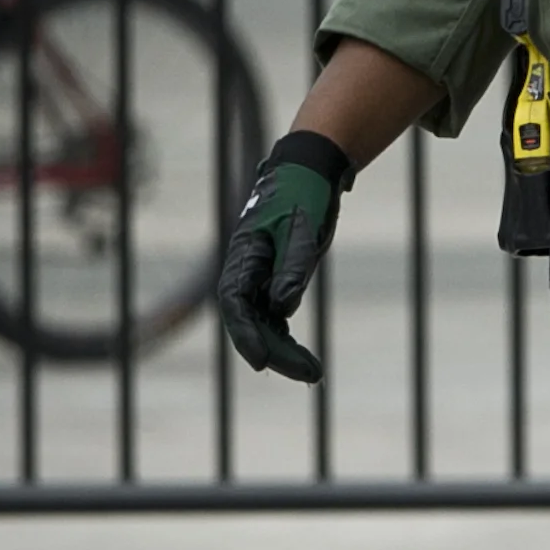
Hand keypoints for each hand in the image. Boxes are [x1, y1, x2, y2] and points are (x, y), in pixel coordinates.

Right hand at [217, 131, 351, 382]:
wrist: (308, 173)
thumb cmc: (304, 197)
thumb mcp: (304, 231)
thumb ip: (292, 269)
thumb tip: (282, 308)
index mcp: (244, 255)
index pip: (235, 304)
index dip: (246, 335)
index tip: (262, 362)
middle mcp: (246, 270)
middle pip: (250, 322)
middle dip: (275, 352)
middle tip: (309, 375)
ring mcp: (258, 278)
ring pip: (263, 324)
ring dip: (284, 350)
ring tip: (314, 374)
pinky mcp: (275, 280)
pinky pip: (274, 318)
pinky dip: (286, 338)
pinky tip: (305, 359)